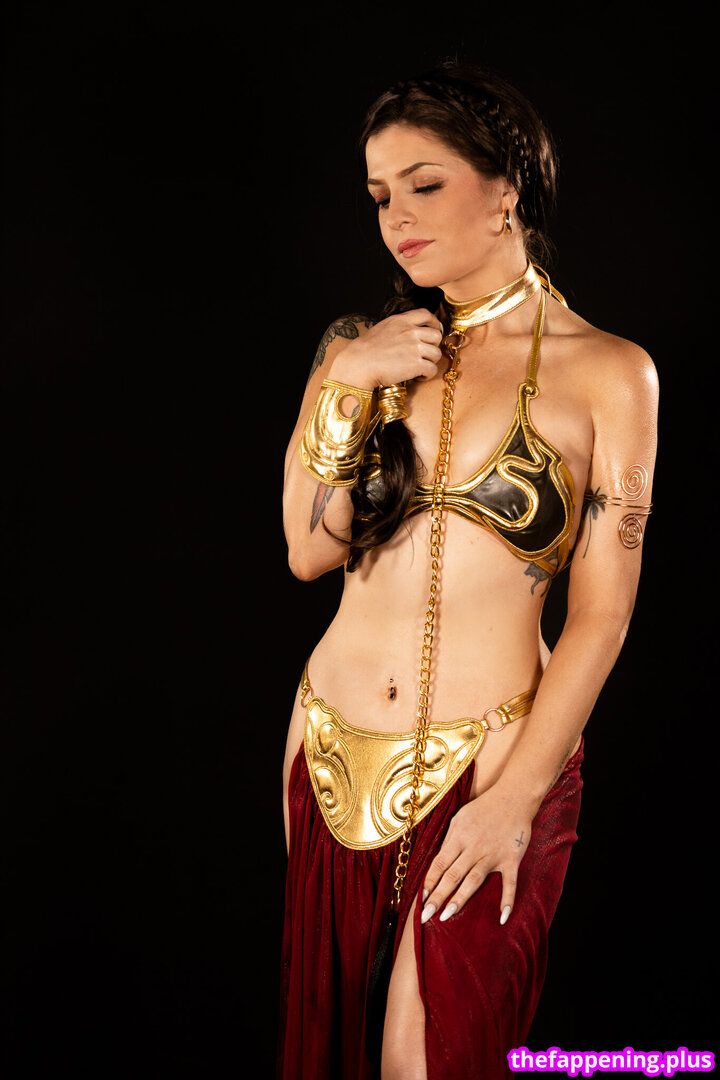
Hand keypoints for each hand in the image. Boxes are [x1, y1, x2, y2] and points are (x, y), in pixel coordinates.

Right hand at [328, 308, 443, 390]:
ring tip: (419, 368)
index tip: (434, 332)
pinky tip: (417, 377)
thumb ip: (399, 326)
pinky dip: (427, 375)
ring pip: (437, 354)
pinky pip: (432, 369)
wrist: (358, 364)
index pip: (426, 315)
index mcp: (401, 321)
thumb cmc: (366, 350)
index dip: (434, 324)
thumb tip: (410, 330)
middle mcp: (410, 332)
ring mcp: (414, 348)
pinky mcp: (416, 364)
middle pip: (436, 336)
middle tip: (425, 355)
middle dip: (433, 346)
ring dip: (430, 362)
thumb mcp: (383, 328)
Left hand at [420, 784, 531, 925]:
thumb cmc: (483, 807)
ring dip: (460, 899)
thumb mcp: (460, 817)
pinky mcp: (511, 859)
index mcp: (459, 837)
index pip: (439, 864)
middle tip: (425, 917)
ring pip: (473, 881)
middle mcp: (473, 848)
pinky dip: (507, 900)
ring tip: (447, 916)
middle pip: (452, 876)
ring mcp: (493, 855)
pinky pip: (509, 883)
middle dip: (437, 897)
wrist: (513, 797)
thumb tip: (439, 861)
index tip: (420, 900)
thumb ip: (450, 840)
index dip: (428, 882)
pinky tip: (502, 918)